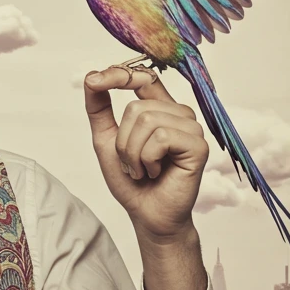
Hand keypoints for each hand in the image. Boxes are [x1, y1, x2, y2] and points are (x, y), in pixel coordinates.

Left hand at [83, 65, 208, 241]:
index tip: (94, 81)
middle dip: (123, 141)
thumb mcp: (106, 140)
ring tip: (143, 170)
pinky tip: (155, 172)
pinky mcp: (198, 145)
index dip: (119, 75)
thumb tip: (91, 77)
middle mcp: (179, 114)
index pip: (143, 77)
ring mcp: (191, 129)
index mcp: (161, 109)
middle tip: (132, 164)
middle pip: (137, 107)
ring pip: (148, 120)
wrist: (147, 214)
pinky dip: (147, 159)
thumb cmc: (131, 181)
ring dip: (134, 153)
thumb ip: (99, 109)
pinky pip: (161, 138)